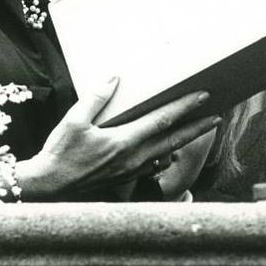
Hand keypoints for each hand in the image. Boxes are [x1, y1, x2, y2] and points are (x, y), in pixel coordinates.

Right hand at [15, 77, 220, 199]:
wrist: (49, 187)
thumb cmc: (60, 153)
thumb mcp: (74, 120)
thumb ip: (96, 98)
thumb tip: (114, 78)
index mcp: (124, 142)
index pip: (162, 121)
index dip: (185, 107)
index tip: (202, 95)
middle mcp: (133, 159)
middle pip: (174, 140)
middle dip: (197, 127)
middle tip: (217, 116)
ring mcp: (131, 172)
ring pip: (165, 153)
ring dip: (184, 141)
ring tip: (198, 129)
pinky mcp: (125, 179)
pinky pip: (152, 166)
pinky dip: (164, 156)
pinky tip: (167, 151)